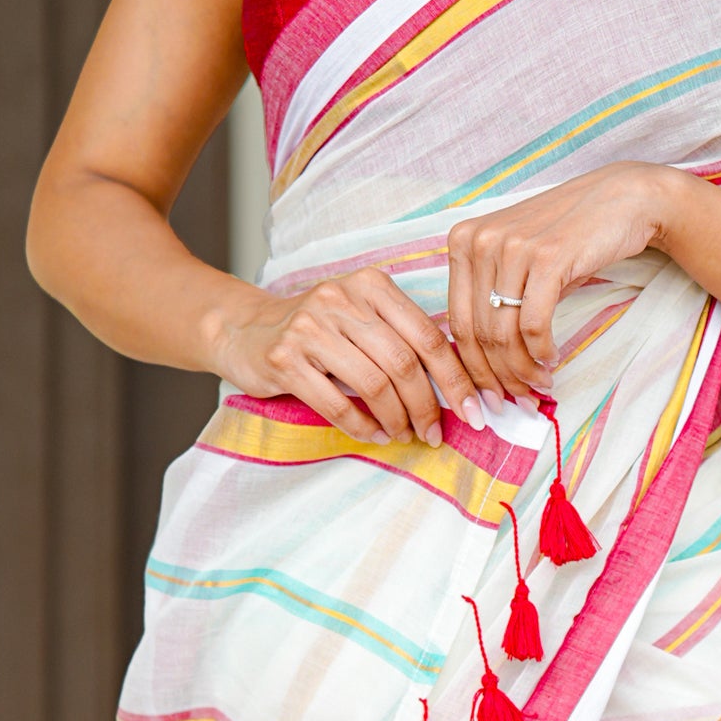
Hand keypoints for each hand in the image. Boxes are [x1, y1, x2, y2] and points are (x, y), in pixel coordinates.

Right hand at [215, 266, 483, 446]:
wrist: (246, 330)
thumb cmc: (319, 331)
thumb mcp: (362, 319)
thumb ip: (403, 339)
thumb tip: (458, 389)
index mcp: (371, 285)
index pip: (429, 335)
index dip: (456, 379)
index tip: (474, 412)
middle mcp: (341, 298)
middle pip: (404, 363)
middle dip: (427, 407)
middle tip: (434, 434)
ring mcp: (309, 327)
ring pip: (373, 384)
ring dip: (396, 420)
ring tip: (402, 435)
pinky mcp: (284, 357)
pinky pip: (335, 402)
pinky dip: (361, 425)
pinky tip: (374, 434)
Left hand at [445, 164, 675, 395]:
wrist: (620, 200)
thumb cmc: (568, 236)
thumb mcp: (517, 259)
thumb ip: (493, 297)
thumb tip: (484, 362)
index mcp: (463, 242)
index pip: (456, 321)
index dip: (471, 367)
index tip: (489, 393)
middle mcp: (479, 241)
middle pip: (477, 333)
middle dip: (497, 377)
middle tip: (517, 399)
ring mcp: (511, 247)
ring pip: (504, 334)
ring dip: (523, 370)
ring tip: (540, 385)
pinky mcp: (546, 257)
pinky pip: (533, 324)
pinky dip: (542, 352)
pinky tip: (552, 360)